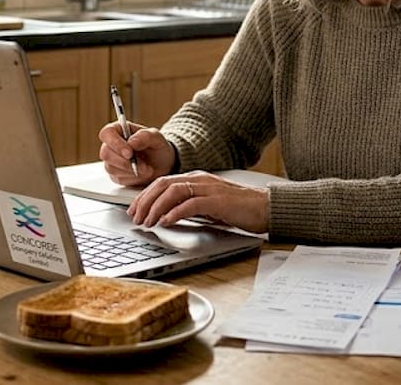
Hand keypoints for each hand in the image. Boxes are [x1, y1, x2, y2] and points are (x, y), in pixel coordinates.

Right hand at [98, 122, 176, 186]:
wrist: (163, 164)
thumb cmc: (158, 147)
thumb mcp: (157, 138)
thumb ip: (145, 136)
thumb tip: (131, 142)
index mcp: (119, 130)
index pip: (107, 133)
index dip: (115, 143)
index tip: (129, 153)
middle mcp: (112, 145)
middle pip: (106, 153)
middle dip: (125, 162)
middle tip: (143, 165)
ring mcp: (112, 161)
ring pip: (111, 168)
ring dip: (131, 171)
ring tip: (147, 169)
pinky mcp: (115, 175)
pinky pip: (118, 179)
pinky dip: (133, 178)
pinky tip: (142, 174)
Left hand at [127, 171, 269, 233]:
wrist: (266, 208)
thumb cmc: (239, 209)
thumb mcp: (208, 206)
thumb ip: (189, 206)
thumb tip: (167, 216)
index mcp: (196, 179)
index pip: (163, 182)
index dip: (145, 195)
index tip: (133, 210)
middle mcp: (200, 180)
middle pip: (163, 184)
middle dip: (145, 201)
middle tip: (135, 218)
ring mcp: (208, 188)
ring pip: (173, 192)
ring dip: (156, 207)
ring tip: (148, 221)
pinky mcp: (217, 201)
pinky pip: (191, 204)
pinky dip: (175, 212)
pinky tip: (166, 222)